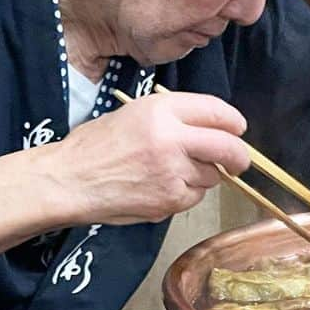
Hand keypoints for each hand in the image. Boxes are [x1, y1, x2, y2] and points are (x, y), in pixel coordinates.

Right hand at [41, 90, 249, 224]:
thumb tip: (210, 128)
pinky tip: (160, 188)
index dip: (233, 121)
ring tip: (171, 173)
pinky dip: (185, 194)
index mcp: (161, 109)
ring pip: (211, 176)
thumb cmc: (95, 147)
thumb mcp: (133, 113)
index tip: (238, 129)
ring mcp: (172, 171)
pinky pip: (193, 197)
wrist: (70, 179)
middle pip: (227, 146)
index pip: (216, 110)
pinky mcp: (169, 199)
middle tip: (239, 161)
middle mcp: (171, 138)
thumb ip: (173, 116)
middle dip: (239, 156)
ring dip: (202, 176)